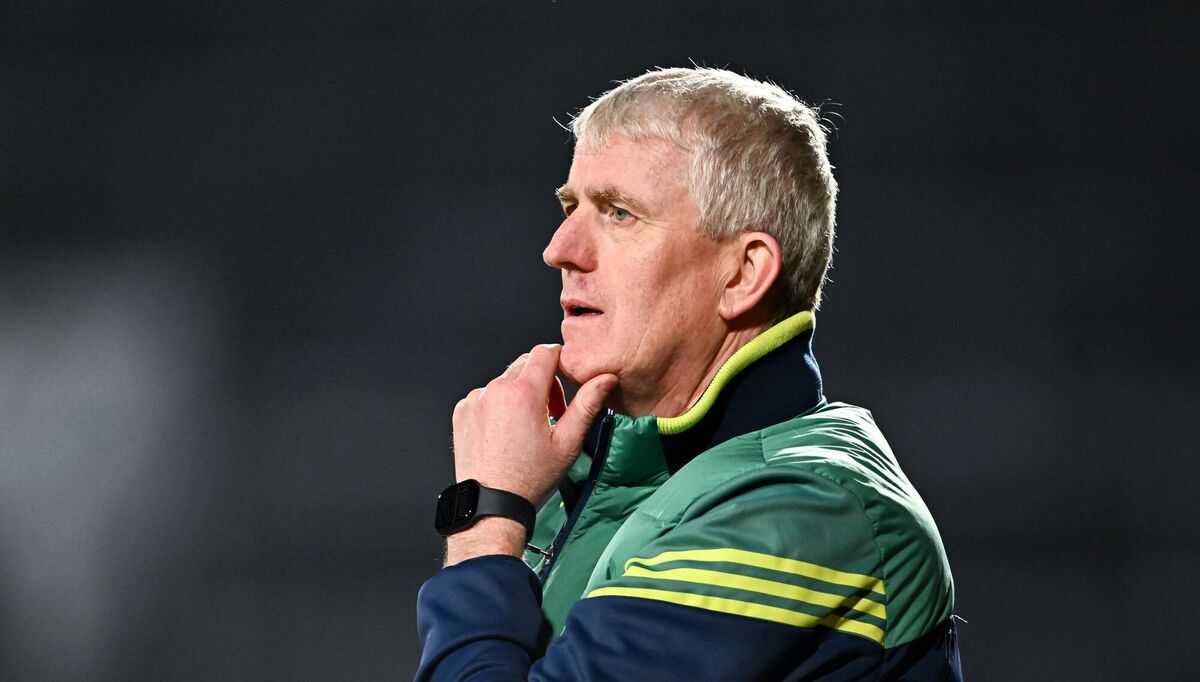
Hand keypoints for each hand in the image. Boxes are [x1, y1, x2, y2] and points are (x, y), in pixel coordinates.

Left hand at [445, 344, 616, 564]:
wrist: (492, 505)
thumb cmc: (529, 479)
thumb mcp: (568, 443)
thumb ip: (588, 404)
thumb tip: (605, 378)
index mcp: (523, 394)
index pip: (545, 352)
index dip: (560, 363)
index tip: (565, 383)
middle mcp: (495, 390)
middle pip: (524, 364)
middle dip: (541, 381)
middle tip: (550, 413)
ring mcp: (475, 400)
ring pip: (505, 381)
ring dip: (518, 394)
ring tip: (526, 428)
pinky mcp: (462, 412)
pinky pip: (485, 396)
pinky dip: (497, 406)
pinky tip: (505, 432)